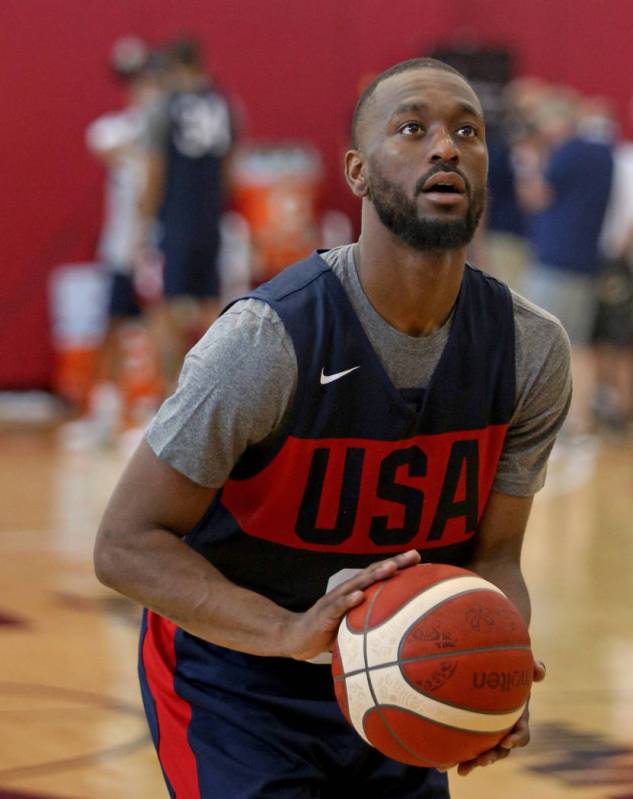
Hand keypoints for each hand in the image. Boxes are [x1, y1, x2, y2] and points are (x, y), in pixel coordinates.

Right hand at [282, 550, 420, 660]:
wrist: (297, 637)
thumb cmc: (330, 631)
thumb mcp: (354, 624)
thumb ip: (371, 619)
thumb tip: (401, 627)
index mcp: (356, 592)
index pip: (379, 574)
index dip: (399, 565)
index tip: (419, 558)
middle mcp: (347, 590)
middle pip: (372, 572)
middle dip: (394, 562)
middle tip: (414, 555)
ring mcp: (335, 600)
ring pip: (357, 584)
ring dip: (374, 575)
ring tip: (391, 569)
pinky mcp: (324, 614)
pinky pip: (337, 606)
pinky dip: (349, 600)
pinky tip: (360, 596)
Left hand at [446, 659, 545, 775]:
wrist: (482, 675)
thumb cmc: (505, 672)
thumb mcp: (518, 669)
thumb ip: (532, 667)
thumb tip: (541, 671)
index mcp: (516, 719)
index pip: (521, 733)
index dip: (517, 739)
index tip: (507, 740)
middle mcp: (503, 731)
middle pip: (501, 751)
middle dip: (493, 757)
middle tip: (483, 760)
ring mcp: (488, 735)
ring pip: (483, 754)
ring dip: (474, 763)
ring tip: (462, 770)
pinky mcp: (472, 736)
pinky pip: (465, 750)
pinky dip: (455, 758)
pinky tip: (440, 766)